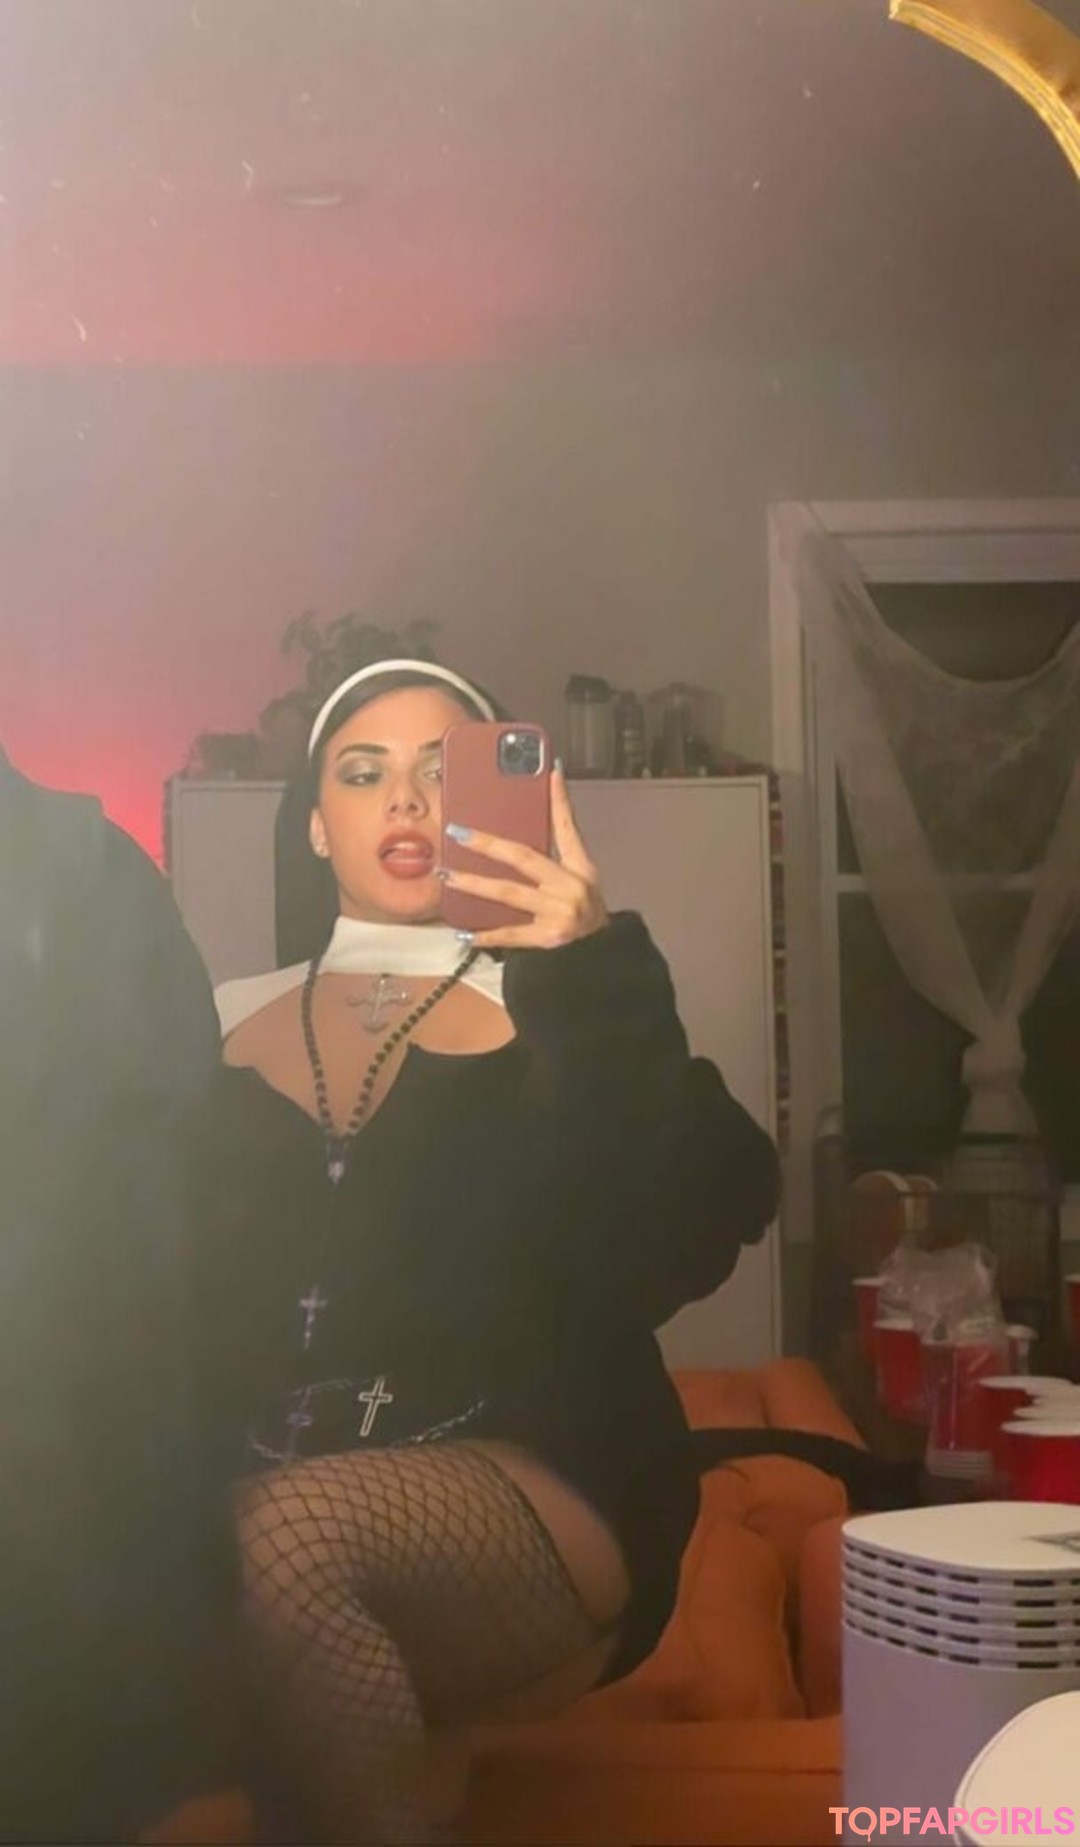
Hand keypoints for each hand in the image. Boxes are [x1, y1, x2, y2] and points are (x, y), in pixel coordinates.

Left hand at [442, 764, 608, 950]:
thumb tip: (535, 818)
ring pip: (509, 893)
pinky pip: (511, 934)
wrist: (601, 955)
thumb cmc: (584, 911)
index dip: (560, 801)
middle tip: (458, 832)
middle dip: (488, 844)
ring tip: (448, 876)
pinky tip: (464, 933)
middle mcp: (570, 887)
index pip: (568, 828)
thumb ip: (558, 851)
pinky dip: (487, 934)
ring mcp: (558, 913)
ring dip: (475, 884)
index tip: (551, 773)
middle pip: (524, 858)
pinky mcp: (548, 939)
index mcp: (580, 869)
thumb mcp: (582, 878)